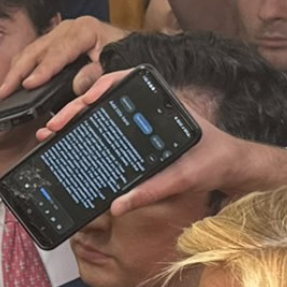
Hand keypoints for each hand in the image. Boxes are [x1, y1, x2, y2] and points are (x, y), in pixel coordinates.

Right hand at [0, 15, 128, 99]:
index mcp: (84, 31)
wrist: (125, 46)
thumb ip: (96, 75)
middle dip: (18, 71)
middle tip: (4, 91)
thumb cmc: (119, 55)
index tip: (29, 84)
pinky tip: (12, 81)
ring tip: (3, 89)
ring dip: (15, 70)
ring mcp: (58, 34)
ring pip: (30, 50)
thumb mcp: (114, 66)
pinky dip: (20, 67)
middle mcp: (68, 29)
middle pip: (36, 49)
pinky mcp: (53, 41)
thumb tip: (77, 85)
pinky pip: (32, 53)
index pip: (58, 52)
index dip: (42, 70)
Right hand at [37, 67, 286, 215]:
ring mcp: (143, 119)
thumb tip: (117, 206)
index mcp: (164, 102)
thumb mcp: (185, 176)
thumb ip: (153, 189)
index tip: (86, 100)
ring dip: (77, 118)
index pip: (129, 80)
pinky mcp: (139, 134)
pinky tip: (71, 140)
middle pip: (107, 96)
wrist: (231, 164)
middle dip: (77, 108)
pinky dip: (88, 130)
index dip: (103, 85)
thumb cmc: (215, 161)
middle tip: (55, 124)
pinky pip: (109, 126)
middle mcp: (150, 106)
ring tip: (54, 130)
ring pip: (103, 110)